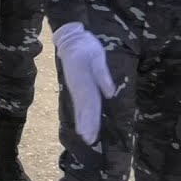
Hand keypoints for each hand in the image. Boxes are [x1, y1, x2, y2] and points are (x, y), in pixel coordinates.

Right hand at [53, 23, 116, 144]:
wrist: (70, 39)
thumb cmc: (85, 46)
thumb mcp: (97, 56)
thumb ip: (102, 75)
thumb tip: (110, 93)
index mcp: (84, 81)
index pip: (90, 104)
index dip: (91, 119)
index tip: (91, 133)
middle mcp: (78, 87)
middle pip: (84, 109)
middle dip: (87, 125)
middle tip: (89, 141)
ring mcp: (76, 88)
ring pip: (81, 108)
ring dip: (84, 122)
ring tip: (86, 137)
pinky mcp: (76, 87)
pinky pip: (79, 103)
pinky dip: (81, 115)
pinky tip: (82, 123)